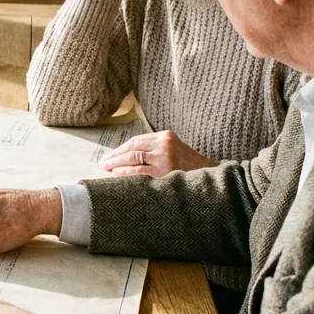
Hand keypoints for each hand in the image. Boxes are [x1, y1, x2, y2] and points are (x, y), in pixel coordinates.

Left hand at [100, 130, 214, 176]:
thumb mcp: (174, 150)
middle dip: (115, 155)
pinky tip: (116, 175)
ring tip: (107, 168)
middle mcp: (164, 144)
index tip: (110, 156)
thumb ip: (155, 149)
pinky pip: (138, 171)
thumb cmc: (189, 166)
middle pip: (132, 147)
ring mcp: (164, 157)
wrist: (209, 177)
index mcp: (166, 136)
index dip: (120, 149)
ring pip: (133, 158)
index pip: (136, 140)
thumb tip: (128, 156)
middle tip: (104, 163)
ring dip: (117, 163)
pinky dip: (125, 172)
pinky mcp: (164, 171)